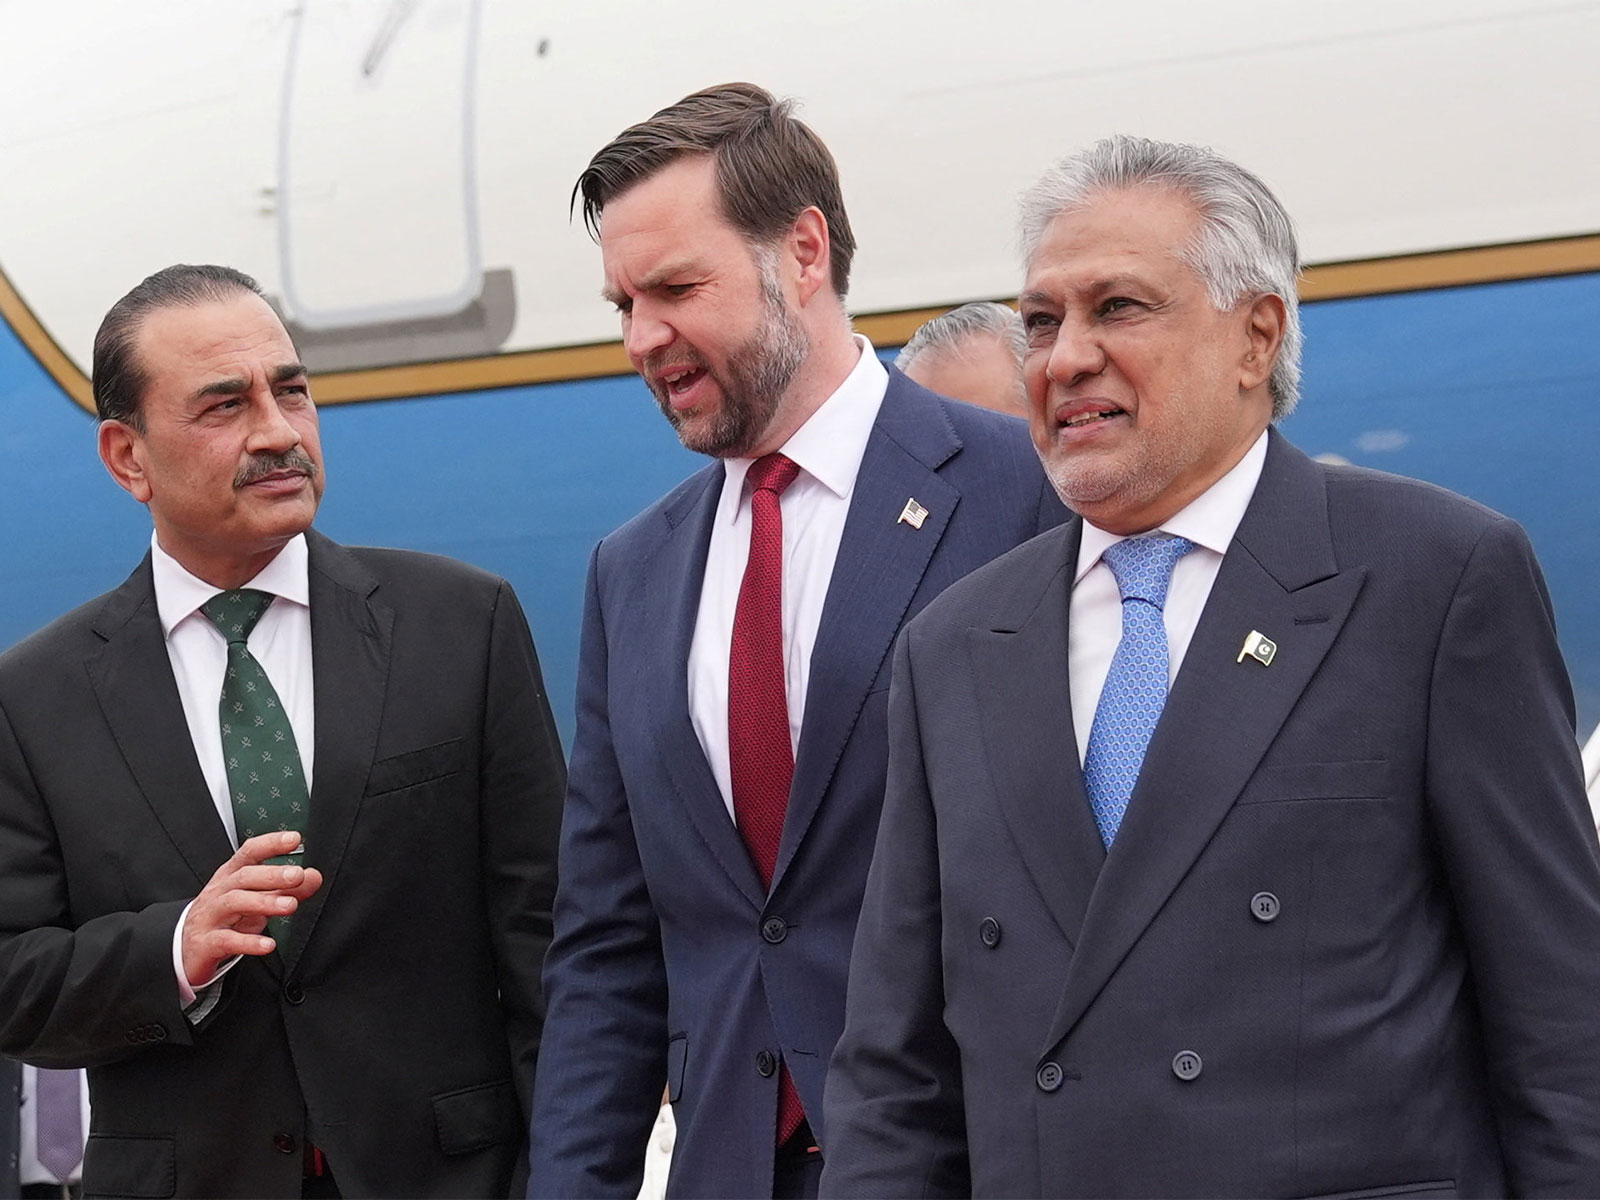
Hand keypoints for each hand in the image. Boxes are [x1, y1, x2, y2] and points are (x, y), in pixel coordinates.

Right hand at [181, 831, 322, 985]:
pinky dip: (248, 942)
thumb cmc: (225, 917)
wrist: (186, 948)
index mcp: (231, 875)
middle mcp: (219, 891)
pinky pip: (225, 940)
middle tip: (298, 875)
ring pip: (234, 903)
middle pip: (244, 877)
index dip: (270, 843)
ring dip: (264, 903)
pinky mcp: (205, 943)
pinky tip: (268, 944)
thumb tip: (314, 876)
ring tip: (290, 905)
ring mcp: (210, 916)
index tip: (294, 838)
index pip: (249, 852)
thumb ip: (286, 888)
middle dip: (272, 875)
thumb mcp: (256, 899)